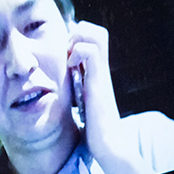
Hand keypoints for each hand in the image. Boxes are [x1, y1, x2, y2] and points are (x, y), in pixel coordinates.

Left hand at [67, 21, 151, 173]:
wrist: (108, 143)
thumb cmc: (94, 126)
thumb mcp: (82, 99)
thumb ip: (77, 87)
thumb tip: (65, 81)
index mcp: (96, 71)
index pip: (93, 37)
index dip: (77, 35)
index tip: (65, 50)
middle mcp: (101, 68)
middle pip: (98, 30)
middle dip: (78, 32)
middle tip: (67, 51)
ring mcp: (101, 73)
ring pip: (97, 34)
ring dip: (78, 39)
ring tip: (69, 57)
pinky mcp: (98, 81)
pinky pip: (91, 52)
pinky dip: (78, 52)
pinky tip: (71, 68)